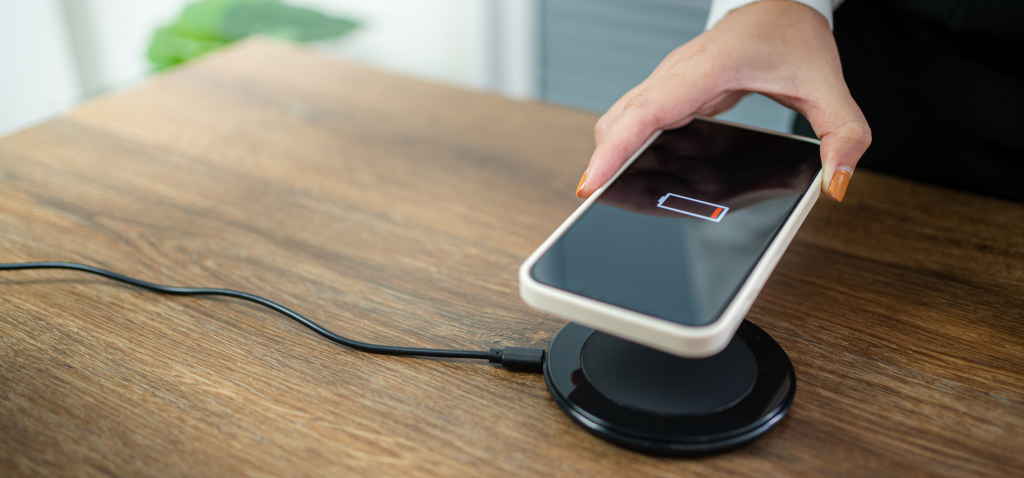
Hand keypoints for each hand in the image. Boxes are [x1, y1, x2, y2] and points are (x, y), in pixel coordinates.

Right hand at [576, 0, 870, 201]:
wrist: (780, 5)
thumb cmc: (794, 37)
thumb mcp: (828, 86)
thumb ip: (842, 135)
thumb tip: (835, 184)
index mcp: (710, 67)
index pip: (648, 110)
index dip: (616, 148)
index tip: (592, 181)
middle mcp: (678, 72)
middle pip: (621, 118)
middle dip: (605, 161)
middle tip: (598, 202)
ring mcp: (668, 80)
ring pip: (621, 118)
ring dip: (612, 153)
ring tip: (613, 192)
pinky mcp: (668, 90)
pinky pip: (635, 118)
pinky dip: (626, 144)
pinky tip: (634, 170)